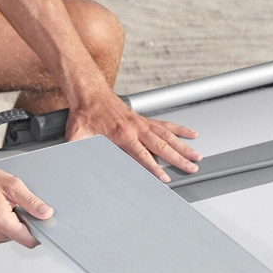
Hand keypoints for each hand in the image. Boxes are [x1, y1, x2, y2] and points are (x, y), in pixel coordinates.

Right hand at [0, 164, 52, 248]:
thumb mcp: (12, 186)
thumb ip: (31, 202)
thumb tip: (46, 213)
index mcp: (2, 223)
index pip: (30, 241)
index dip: (40, 231)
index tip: (42, 220)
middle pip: (25, 237)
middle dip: (28, 223)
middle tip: (20, 205)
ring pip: (17, 234)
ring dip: (19, 221)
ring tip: (9, 205)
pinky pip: (9, 232)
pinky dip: (12, 222)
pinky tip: (5, 209)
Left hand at [65, 92, 200, 182]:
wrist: (89, 93)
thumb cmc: (84, 115)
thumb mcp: (77, 137)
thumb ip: (78, 152)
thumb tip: (74, 165)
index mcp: (121, 135)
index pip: (142, 156)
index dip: (155, 169)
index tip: (165, 179)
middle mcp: (135, 128)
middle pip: (162, 146)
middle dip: (179, 159)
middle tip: (192, 168)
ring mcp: (142, 123)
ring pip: (168, 135)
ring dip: (184, 146)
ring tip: (197, 156)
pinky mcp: (144, 119)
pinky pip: (166, 124)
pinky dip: (180, 129)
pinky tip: (191, 134)